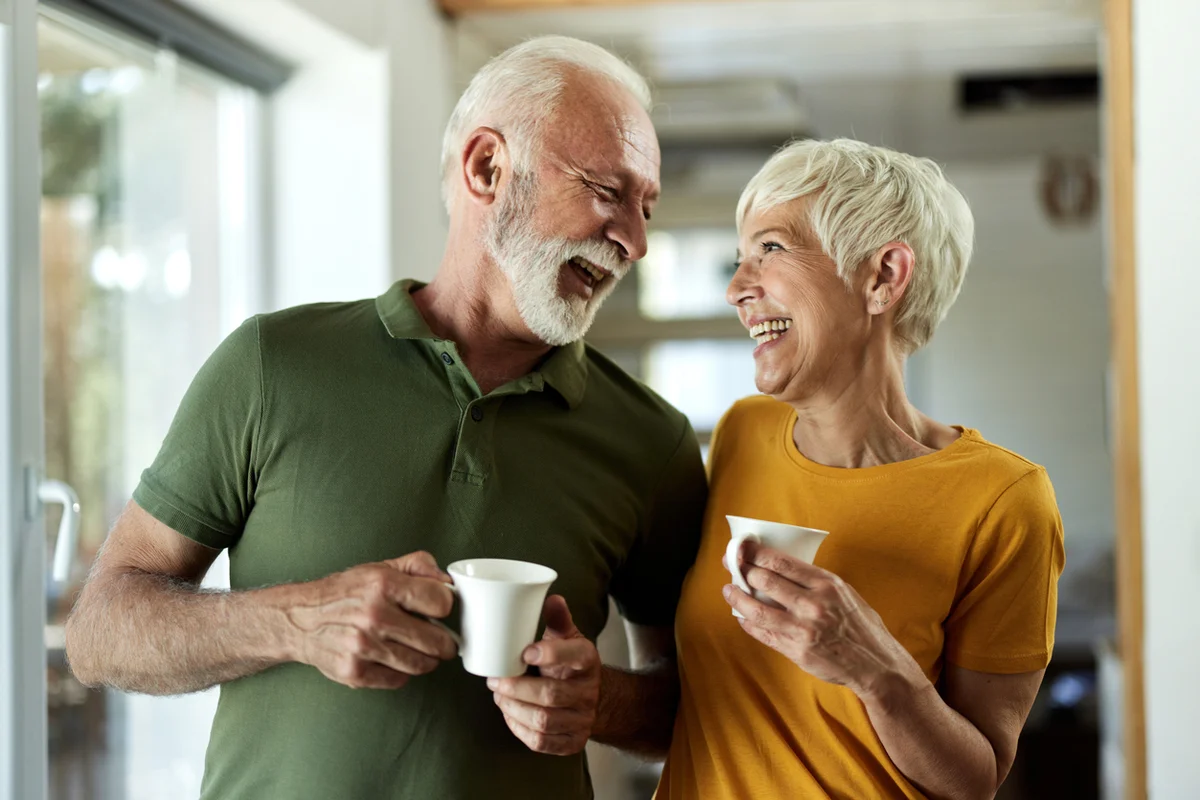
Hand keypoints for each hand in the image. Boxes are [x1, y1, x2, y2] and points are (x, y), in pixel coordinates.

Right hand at [284, 551, 457, 689]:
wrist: (300, 619)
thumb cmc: (344, 593)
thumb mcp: (380, 568)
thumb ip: (418, 566)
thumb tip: (448, 582)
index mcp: (383, 585)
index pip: (441, 602)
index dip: (445, 606)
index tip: (439, 610)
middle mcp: (374, 616)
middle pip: (437, 641)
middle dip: (443, 641)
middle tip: (439, 638)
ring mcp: (364, 647)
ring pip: (421, 664)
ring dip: (426, 659)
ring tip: (418, 649)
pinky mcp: (355, 672)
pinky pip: (399, 680)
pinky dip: (402, 672)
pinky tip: (394, 659)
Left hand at [487, 595, 600, 754]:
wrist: (593, 698)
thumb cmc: (569, 663)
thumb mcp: (567, 638)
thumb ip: (557, 619)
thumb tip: (551, 597)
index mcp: (587, 659)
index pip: (576, 654)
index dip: (550, 654)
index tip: (525, 652)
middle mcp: (589, 691)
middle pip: (551, 694)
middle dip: (516, 688)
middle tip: (495, 680)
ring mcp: (583, 719)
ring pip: (544, 721)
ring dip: (514, 709)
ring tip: (499, 697)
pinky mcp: (573, 742)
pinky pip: (542, 742)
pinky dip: (520, 730)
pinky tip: (510, 715)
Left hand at [723, 543, 921, 698]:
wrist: (877, 667)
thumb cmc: (862, 628)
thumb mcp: (845, 594)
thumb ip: (815, 583)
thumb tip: (780, 569)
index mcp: (827, 585)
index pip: (781, 562)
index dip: (756, 553)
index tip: (742, 547)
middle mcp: (813, 605)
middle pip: (765, 581)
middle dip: (742, 570)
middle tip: (731, 564)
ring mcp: (802, 630)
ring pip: (756, 609)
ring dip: (737, 597)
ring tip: (729, 590)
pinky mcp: (796, 651)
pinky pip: (763, 634)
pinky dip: (748, 623)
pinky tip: (741, 616)